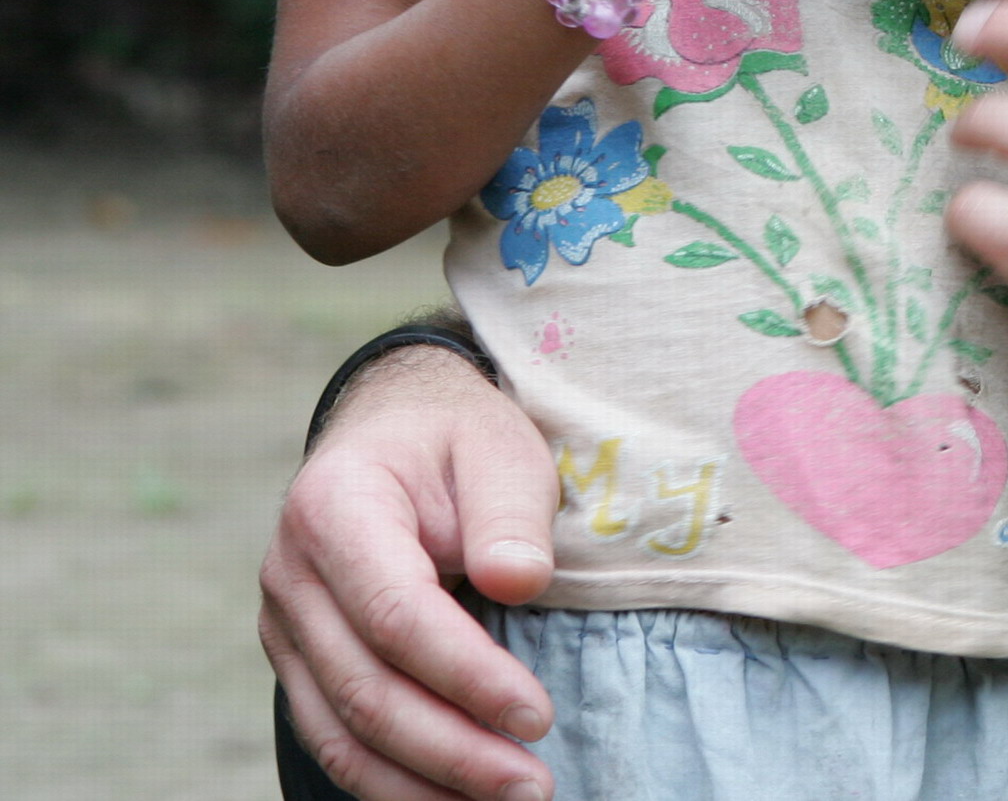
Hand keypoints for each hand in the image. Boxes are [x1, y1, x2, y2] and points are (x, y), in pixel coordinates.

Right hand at [260, 347, 562, 800]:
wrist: (394, 430)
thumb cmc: (457, 440)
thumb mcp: (500, 448)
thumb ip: (508, 515)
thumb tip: (519, 583)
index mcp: (335, 509)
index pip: (396, 615)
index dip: (466, 675)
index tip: (537, 716)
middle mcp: (291, 576)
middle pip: (365, 688)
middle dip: (453, 750)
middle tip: (533, 787)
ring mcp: (284, 626)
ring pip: (342, 730)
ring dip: (424, 780)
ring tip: (507, 799)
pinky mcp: (299, 661)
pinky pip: (334, 735)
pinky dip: (390, 778)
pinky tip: (449, 796)